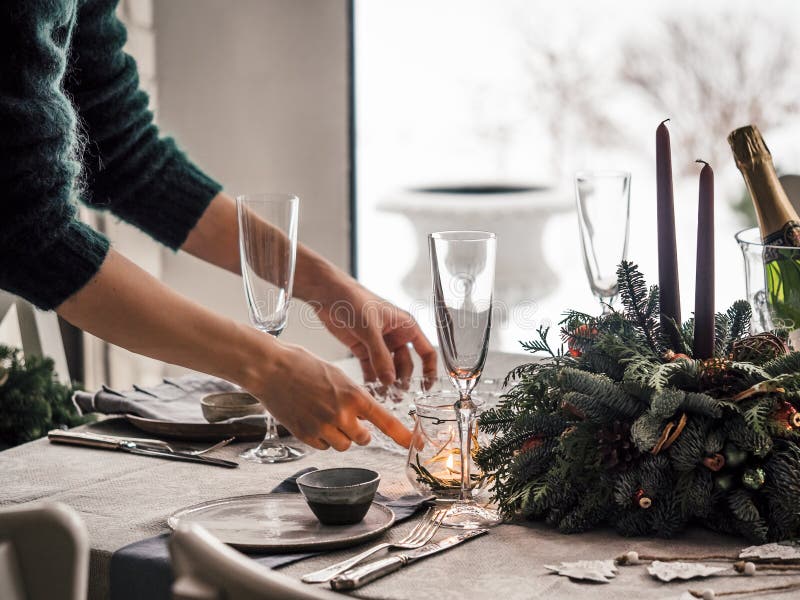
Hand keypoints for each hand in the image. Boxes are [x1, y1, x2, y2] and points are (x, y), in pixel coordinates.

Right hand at [245, 341, 411, 450]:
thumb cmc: (302, 365)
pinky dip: (321, 438)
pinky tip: (311, 419)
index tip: (417, 445)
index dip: (404, 436)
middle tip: (345, 415)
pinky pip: (324, 446)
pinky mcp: (306, 436)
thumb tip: (362, 413)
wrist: (270, 369)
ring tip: (325, 415)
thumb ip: (353, 397)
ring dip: (340, 435)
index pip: (386, 421)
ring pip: (344, 445)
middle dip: (359, 431)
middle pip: (364, 438)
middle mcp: (342, 414)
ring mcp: (323, 427)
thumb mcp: (337, 374)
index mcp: (354, 395)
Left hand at [314, 278, 437, 386]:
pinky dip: (372, 380)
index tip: (425, 387)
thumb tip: (390, 380)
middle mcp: (395, 336)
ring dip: (387, 383)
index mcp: (406, 326)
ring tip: (384, 398)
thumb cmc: (354, 300)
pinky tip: (371, 391)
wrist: (329, 295)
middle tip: (397, 396)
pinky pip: (372, 369)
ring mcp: (379, 344)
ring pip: (388, 369)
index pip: (426, 351)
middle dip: (402, 381)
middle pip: (406, 365)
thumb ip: (380, 355)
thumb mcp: (370, 329)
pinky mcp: (363, 349)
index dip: (429, 370)